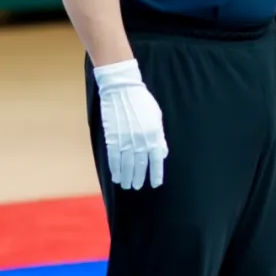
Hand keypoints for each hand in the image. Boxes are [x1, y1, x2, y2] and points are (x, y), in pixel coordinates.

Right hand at [94, 60, 167, 188]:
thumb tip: (162, 153)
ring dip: (126, 177)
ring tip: (126, 185)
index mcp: (154, 135)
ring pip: (126, 165)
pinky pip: (114, 159)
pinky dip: (115, 169)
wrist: (122, 89)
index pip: (156, 160)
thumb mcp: (156, 117)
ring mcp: (126, 140)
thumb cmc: (142, 101)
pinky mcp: (113, 138)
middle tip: (137, 186)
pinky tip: (116, 176)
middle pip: (140, 165)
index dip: (155, 174)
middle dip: (138, 178)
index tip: (155, 184)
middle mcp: (141, 140)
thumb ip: (159, 136)